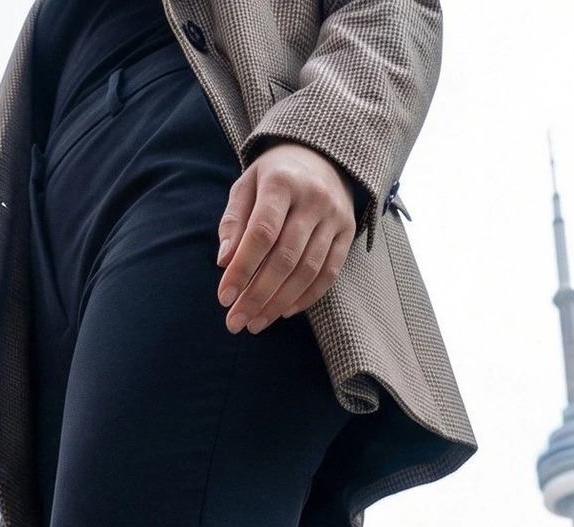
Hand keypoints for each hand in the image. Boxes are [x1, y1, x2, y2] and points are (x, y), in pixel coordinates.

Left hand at [217, 143, 356, 334]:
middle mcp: (313, 198)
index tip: (224, 298)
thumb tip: (224, 262)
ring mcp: (335, 216)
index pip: (262, 233)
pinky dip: (306, 297)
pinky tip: (284, 311)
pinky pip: (330, 272)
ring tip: (256, 323)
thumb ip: (234, 221)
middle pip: (285, 258)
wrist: (320, 156)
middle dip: (258, 295)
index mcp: (282, 182)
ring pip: (308, 270)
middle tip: (236, 322)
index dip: (242, 269)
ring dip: (279, 303)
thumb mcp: (246, 186)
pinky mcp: (348, 231)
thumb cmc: (273, 177)